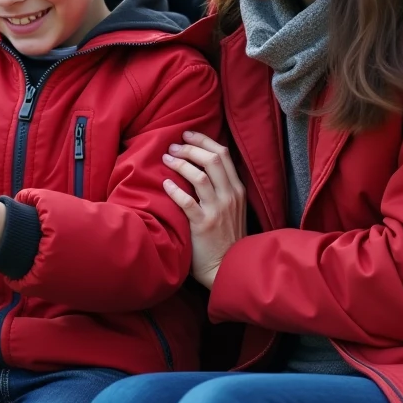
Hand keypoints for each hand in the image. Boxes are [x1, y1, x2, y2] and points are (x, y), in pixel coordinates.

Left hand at [161, 131, 246, 289]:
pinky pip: (187, 201)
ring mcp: (217, 211)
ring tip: (166, 158)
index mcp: (237, 190)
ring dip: (181, 163)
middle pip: (213, 159)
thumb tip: (201, 165)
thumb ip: (222, 188)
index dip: (204, 140)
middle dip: (191, 148)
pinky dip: (175, 189)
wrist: (227, 267)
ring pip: (200, 176)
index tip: (187, 135)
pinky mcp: (203, 225)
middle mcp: (230, 196)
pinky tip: (164, 183)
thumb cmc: (226, 237)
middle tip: (173, 146)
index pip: (223, 154)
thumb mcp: (233, 209)